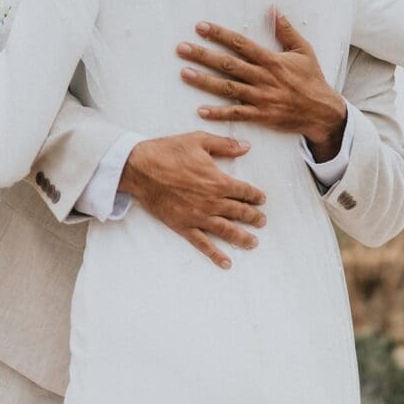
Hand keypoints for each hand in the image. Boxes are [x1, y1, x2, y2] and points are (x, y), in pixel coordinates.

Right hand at [119, 131, 265, 269]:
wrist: (141, 168)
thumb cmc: (169, 151)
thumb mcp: (199, 140)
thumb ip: (225, 145)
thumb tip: (246, 146)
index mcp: (218, 181)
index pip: (244, 191)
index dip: (255, 196)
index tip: (261, 200)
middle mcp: (212, 202)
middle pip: (239, 212)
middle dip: (253, 217)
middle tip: (262, 221)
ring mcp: (198, 216)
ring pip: (226, 230)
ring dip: (242, 237)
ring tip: (253, 242)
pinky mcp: (183, 226)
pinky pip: (203, 244)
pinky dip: (215, 255)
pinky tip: (226, 263)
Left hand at [175, 7, 346, 159]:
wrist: (323, 112)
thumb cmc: (312, 79)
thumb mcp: (303, 51)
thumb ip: (286, 30)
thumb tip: (273, 9)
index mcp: (272, 60)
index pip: (240, 44)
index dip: (219, 34)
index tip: (201, 27)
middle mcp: (263, 78)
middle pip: (228, 64)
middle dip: (203, 55)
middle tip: (182, 48)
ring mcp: (261, 98)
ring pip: (228, 88)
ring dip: (204, 81)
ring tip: (184, 73)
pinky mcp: (261, 115)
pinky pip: (237, 114)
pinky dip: (219, 113)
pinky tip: (201, 110)